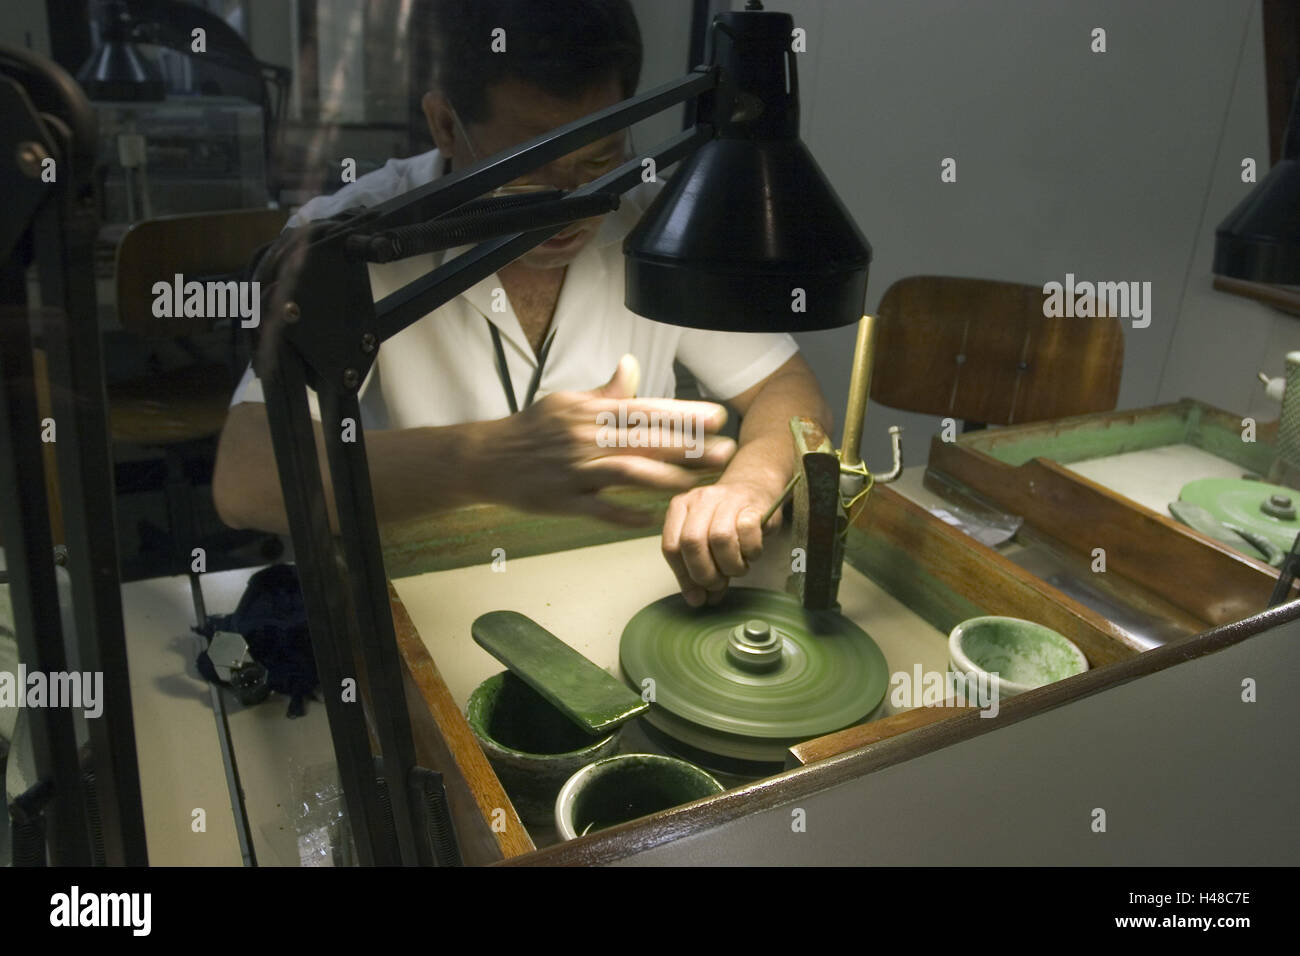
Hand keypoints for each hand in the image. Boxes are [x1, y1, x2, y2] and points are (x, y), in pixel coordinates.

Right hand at [476, 355, 736, 524]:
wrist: (487, 458)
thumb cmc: (532, 430)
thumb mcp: (567, 402)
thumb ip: (606, 391)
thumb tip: (632, 365)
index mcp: (590, 412)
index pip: (645, 409)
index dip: (683, 414)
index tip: (717, 417)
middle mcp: (585, 438)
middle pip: (646, 441)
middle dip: (690, 447)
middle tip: (725, 451)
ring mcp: (574, 471)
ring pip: (628, 474)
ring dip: (666, 480)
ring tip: (697, 484)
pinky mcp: (562, 500)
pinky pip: (600, 510)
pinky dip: (626, 515)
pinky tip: (651, 518)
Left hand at [661, 478, 782, 606]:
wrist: (755, 487)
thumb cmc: (727, 520)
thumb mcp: (705, 540)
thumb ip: (700, 567)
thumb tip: (699, 600)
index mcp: (680, 507)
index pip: (671, 547)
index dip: (683, 577)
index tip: (697, 596)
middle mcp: (700, 500)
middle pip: (692, 543)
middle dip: (704, 573)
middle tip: (717, 584)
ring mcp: (726, 499)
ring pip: (720, 538)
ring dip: (730, 565)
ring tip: (737, 569)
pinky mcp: (752, 505)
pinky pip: (747, 532)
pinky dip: (750, 551)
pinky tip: (751, 554)